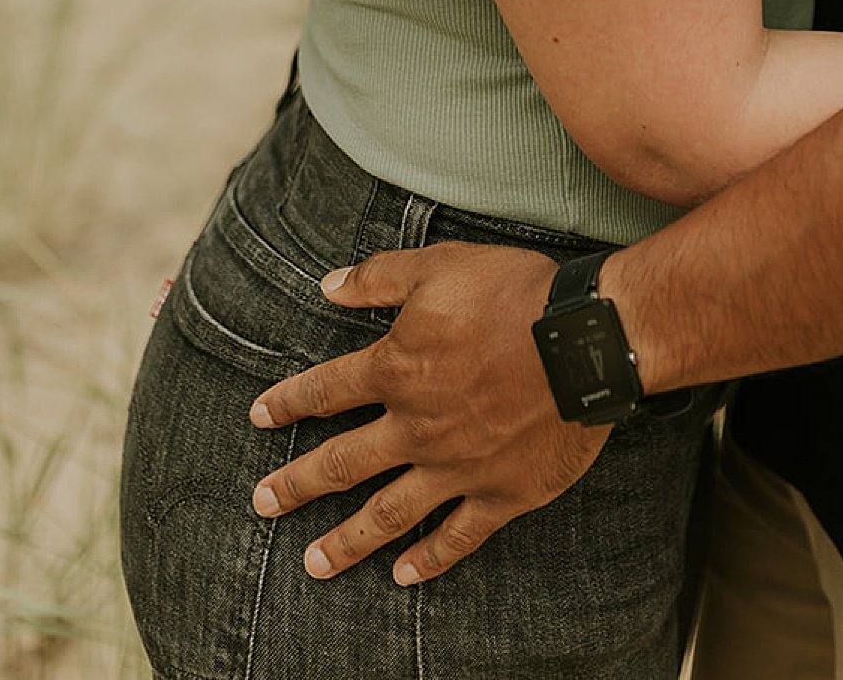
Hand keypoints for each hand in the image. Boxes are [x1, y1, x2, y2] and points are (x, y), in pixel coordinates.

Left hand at [247, 242, 607, 584]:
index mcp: (397, 369)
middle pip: (343, 462)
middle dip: (298, 484)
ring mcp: (455, 468)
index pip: (327, 391)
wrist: (584, 340)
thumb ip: (381, 278)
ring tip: (312, 563)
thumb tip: (329, 286)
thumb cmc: (514, 293)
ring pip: (387, 514)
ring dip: (346, 541)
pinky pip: (456, 536)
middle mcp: (415, 427)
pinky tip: (404, 576)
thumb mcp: (441, 265)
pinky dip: (428, 560)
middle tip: (262, 503)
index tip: (258, 415)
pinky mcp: (500, 493)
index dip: (288, 401)